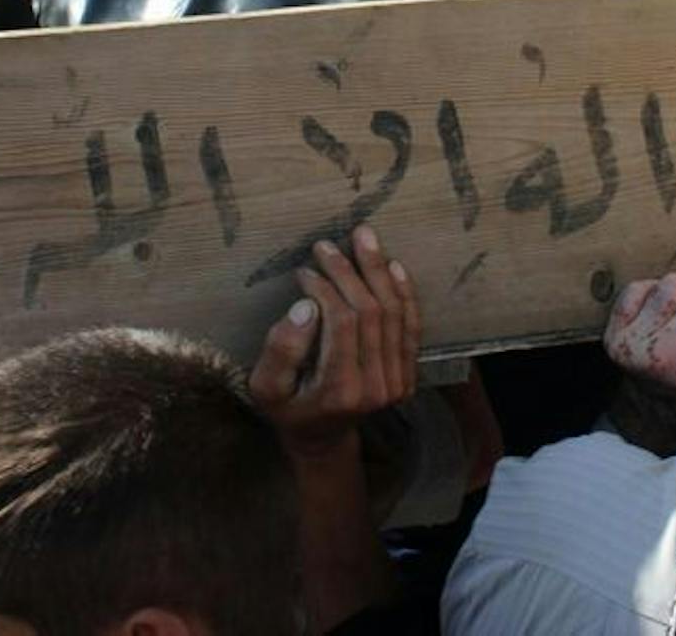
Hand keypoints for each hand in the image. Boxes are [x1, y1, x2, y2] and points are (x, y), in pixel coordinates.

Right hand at [250, 224, 419, 458]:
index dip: (326, 288)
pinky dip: (404, 291)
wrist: (322, 437)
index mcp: (341, 390)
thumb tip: (306, 305)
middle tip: (326, 246)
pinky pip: (410, 324)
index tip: (305, 271)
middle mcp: (377, 386)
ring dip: (378, 271)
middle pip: (371, 313)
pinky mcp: (407, 373)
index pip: (342, 323)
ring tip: (363, 238)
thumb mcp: (265, 387)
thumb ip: (281, 349)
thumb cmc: (288, 409)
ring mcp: (397, 381)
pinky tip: (392, 265)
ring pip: (394, 313)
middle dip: (350, 272)